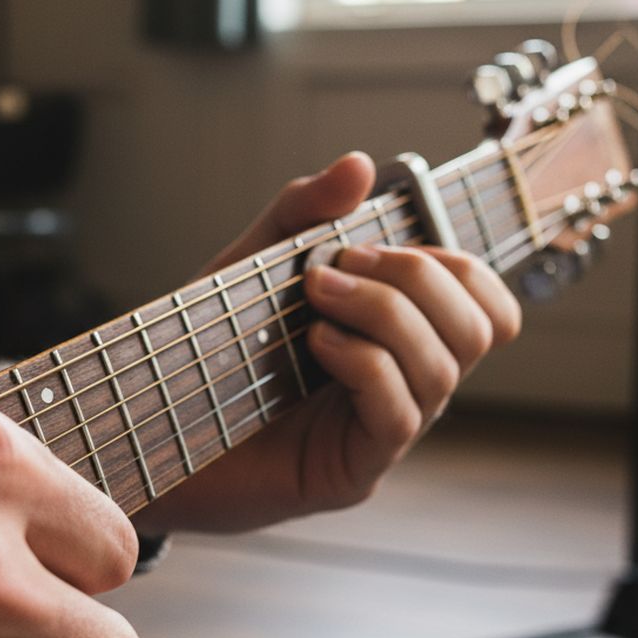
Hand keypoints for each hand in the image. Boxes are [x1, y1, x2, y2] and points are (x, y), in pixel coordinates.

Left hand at [132, 152, 521, 533]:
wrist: (153, 426)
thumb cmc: (210, 352)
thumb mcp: (254, 264)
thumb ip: (303, 213)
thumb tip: (359, 165)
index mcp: (401, 339)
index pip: (484, 303)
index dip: (452, 264)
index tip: (372, 245)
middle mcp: (407, 387)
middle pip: (481, 329)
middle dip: (416, 278)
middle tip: (337, 266)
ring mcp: (385, 435)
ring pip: (444, 370)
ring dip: (384, 314)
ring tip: (315, 300)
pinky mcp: (354, 472)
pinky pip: (399, 414)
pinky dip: (364, 363)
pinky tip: (315, 344)